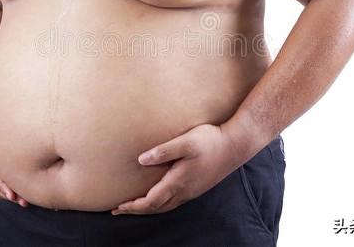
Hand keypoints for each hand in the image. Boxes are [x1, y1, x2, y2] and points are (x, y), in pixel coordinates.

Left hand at [111, 123, 240, 214]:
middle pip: (156, 208)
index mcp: (178, 182)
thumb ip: (163, 151)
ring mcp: (192, 191)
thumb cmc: (210, 141)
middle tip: (118, 210)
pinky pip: (174, 201)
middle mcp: (184, 191)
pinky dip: (160, 204)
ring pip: (165, 207)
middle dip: (136, 211)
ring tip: (135, 206)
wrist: (236, 145)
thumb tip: (141, 160)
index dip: (132, 207)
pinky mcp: (198, 187)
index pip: (150, 202)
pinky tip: (158, 196)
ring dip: (148, 209)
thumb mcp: (185, 142)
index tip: (117, 207)